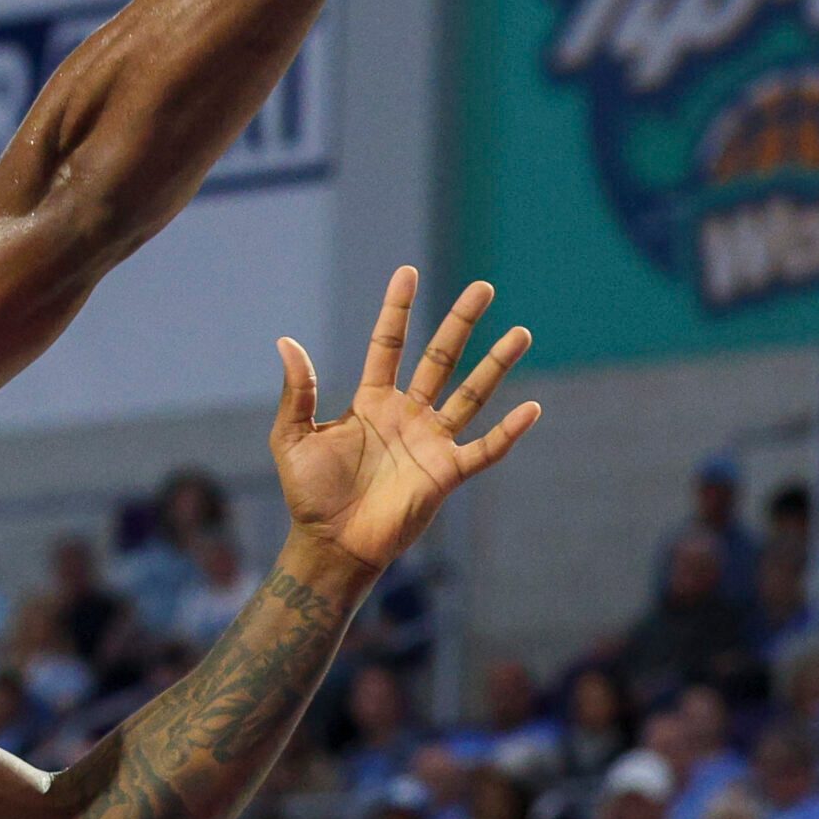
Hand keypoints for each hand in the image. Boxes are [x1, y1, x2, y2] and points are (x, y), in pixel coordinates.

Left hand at [269, 266, 540, 578]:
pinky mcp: (446, 474)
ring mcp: (430, 442)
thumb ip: (298, 392)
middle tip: (483, 288)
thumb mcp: (292, 437)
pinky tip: (532, 409)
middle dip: (461, 323)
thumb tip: (286, 341)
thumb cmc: (309, 495)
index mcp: (371, 402)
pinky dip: (508, 431)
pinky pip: (484, 449)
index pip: (388, 345)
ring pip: (470, 395)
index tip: (407, 273)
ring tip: (521, 333)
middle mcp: (406, 415)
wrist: (331, 545)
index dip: (397, 310)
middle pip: (440, 358)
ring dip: (495, 365)